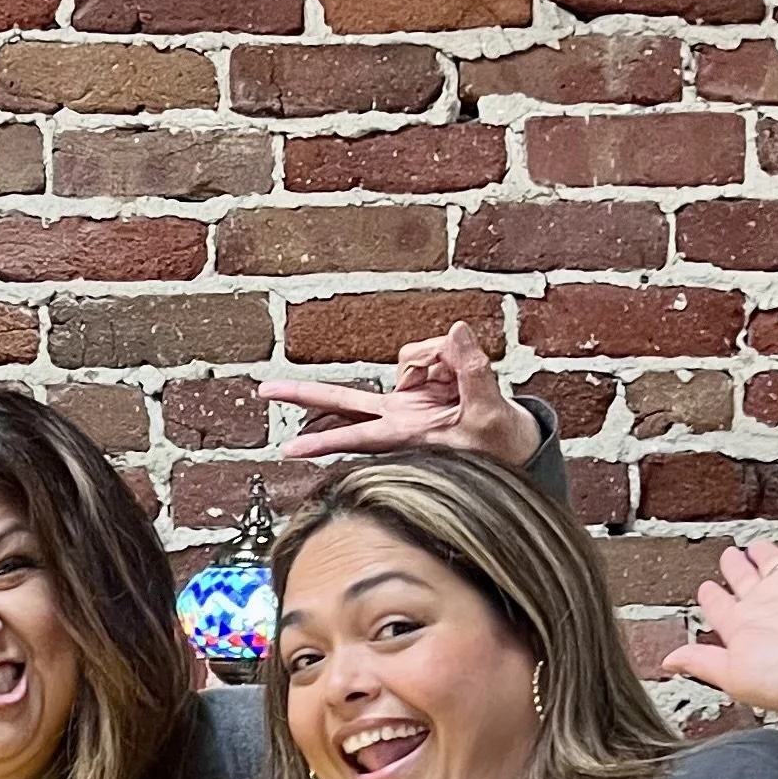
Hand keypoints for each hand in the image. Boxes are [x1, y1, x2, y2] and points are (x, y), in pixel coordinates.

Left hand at [260, 323, 540, 471]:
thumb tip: (453, 328)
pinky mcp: (416, 384)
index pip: (357, 436)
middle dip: (303, 394)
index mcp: (407, 435)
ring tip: (464, 392)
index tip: (288, 449)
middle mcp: (396, 416)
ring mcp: (404, 399)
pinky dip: (448, 357)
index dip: (324, 442)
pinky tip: (459, 380)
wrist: (513, 441)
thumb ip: (473, 370)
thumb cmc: (500, 442)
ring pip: (406, 358)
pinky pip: (427, 350)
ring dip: (439, 363)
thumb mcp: (492, 411)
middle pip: (341, 400)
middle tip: (264, 391)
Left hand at [661, 524, 777, 735]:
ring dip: (762, 550)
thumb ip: (702, 661)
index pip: (720, 607)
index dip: (711, 597)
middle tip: (727, 556)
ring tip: (754, 544)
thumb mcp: (735, 674)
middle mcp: (768, 605)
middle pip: (744, 579)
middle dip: (733, 566)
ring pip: (771, 559)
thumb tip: (668, 661)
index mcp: (743, 627)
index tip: (705, 588)